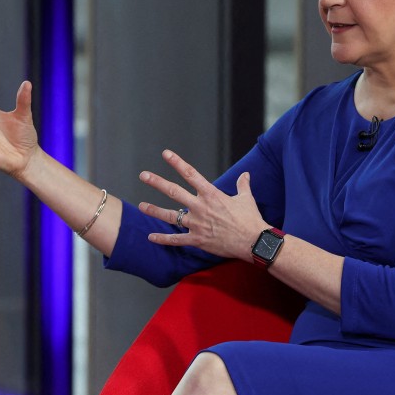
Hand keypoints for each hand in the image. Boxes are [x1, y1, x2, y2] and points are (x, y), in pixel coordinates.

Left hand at [138, 150, 264, 260]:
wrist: (253, 241)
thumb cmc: (250, 219)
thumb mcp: (247, 198)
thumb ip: (243, 185)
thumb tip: (245, 174)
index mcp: (211, 194)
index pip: (191, 174)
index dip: (177, 163)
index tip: (166, 154)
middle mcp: (201, 207)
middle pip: (174, 191)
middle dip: (157, 182)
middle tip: (144, 175)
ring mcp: (197, 224)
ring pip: (171, 216)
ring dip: (155, 210)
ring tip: (141, 206)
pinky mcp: (198, 240)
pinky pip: (176, 240)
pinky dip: (163, 239)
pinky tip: (151, 237)